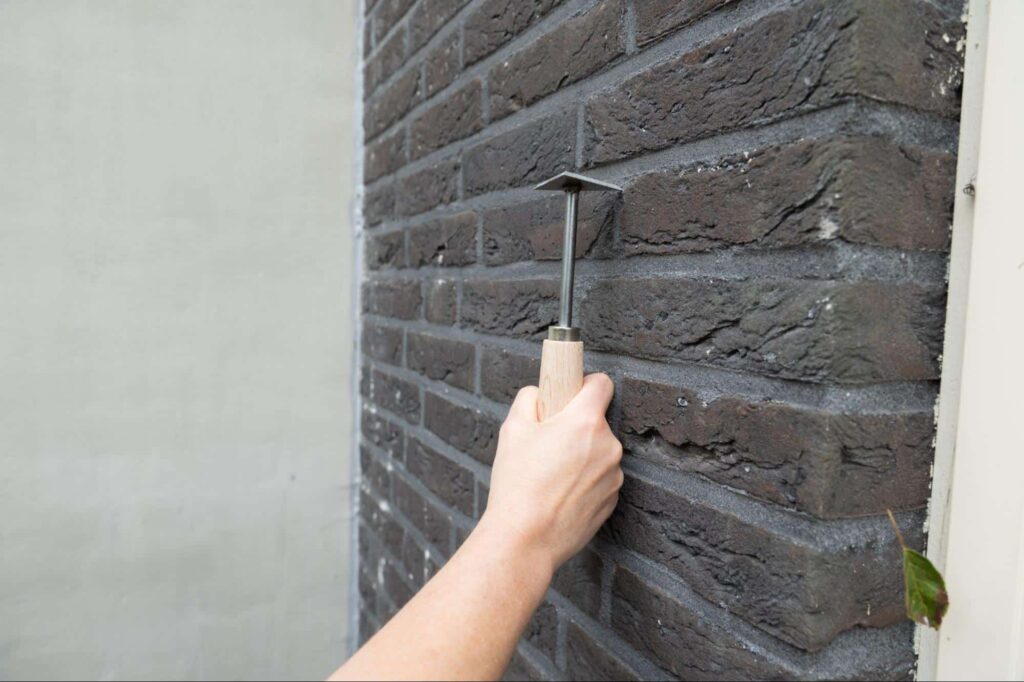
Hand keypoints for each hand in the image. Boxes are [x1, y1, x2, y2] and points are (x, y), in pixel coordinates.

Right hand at [479, 373, 623, 574]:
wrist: (526, 539)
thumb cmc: (518, 484)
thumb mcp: (512, 429)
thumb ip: (529, 399)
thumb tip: (539, 394)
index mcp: (586, 421)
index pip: (601, 383)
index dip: (583, 384)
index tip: (570, 394)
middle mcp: (608, 445)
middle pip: (596, 422)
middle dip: (575, 428)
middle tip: (546, 445)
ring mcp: (614, 476)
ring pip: (598, 453)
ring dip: (581, 457)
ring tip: (549, 477)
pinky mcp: (612, 501)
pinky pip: (600, 480)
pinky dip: (584, 483)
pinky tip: (558, 496)